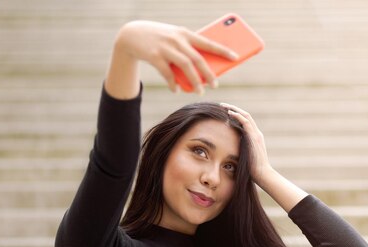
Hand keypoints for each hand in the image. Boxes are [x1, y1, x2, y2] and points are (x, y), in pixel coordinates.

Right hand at [115, 21, 238, 93]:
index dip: (222, 50)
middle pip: (198, 59)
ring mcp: (165, 48)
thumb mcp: (174, 38)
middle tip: (216, 85)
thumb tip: (202, 71)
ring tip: (200, 91)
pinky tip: (177, 90)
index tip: (236, 57)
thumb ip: (187, 50)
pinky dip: (174, 84)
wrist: (131, 34)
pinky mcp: (154, 56)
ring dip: (194, 81)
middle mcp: (177, 40)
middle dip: (208, 73)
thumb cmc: (159, 38)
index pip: (208, 42)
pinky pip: (167, 74)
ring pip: (185, 66)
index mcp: (185, 33)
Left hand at [219, 103, 271, 183]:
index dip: (235, 116)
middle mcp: (256, 134)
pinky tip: (229, 113)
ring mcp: (256, 135)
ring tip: (223, 106)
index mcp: (254, 138)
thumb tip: (227, 154)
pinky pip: (246, 122)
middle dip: (234, 109)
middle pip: (245, 116)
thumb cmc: (252, 170)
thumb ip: (238, 153)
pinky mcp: (254, 137)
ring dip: (234, 109)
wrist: (262, 175)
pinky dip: (237, 116)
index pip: (245, 122)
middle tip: (222, 105)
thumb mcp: (243, 158)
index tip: (224, 113)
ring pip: (246, 116)